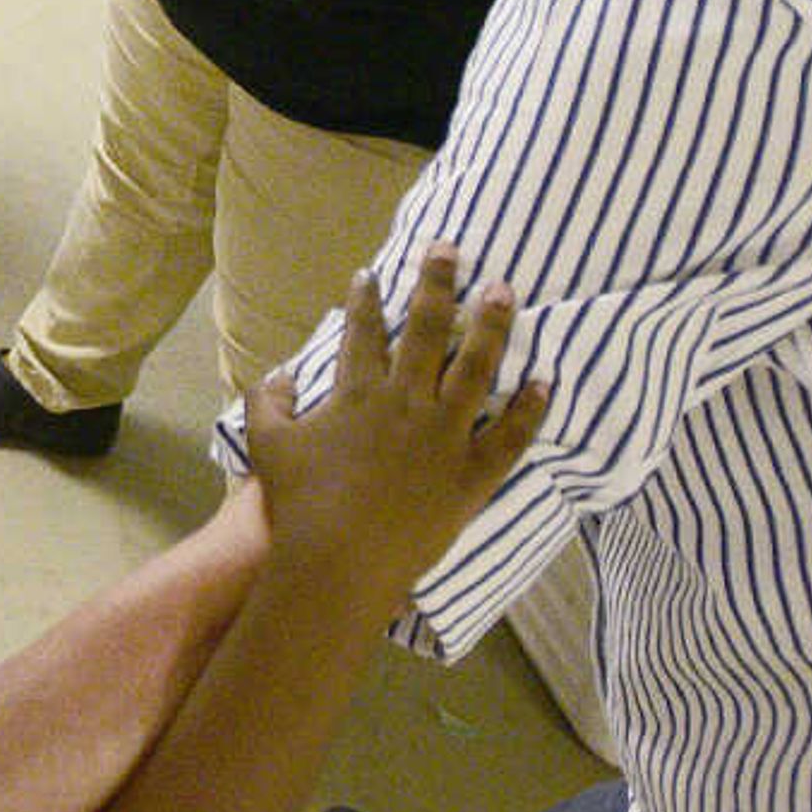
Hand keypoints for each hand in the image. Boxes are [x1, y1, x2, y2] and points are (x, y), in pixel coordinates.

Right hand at [246, 246, 544, 605]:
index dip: (366, 299)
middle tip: (450, 250)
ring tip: (504, 291)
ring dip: (492, 326)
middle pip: (427, 330)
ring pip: (477, 368)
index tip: (372, 272)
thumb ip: (269, 403)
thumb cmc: (299, 503)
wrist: (338, 562)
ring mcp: (445, 436)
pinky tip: (544, 381)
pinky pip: (510, 435)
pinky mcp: (472, 474)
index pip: (363, 332)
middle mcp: (406, 402)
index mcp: (357, 392)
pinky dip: (529, 408)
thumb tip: (279, 374)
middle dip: (438, 284)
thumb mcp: (268, 446)